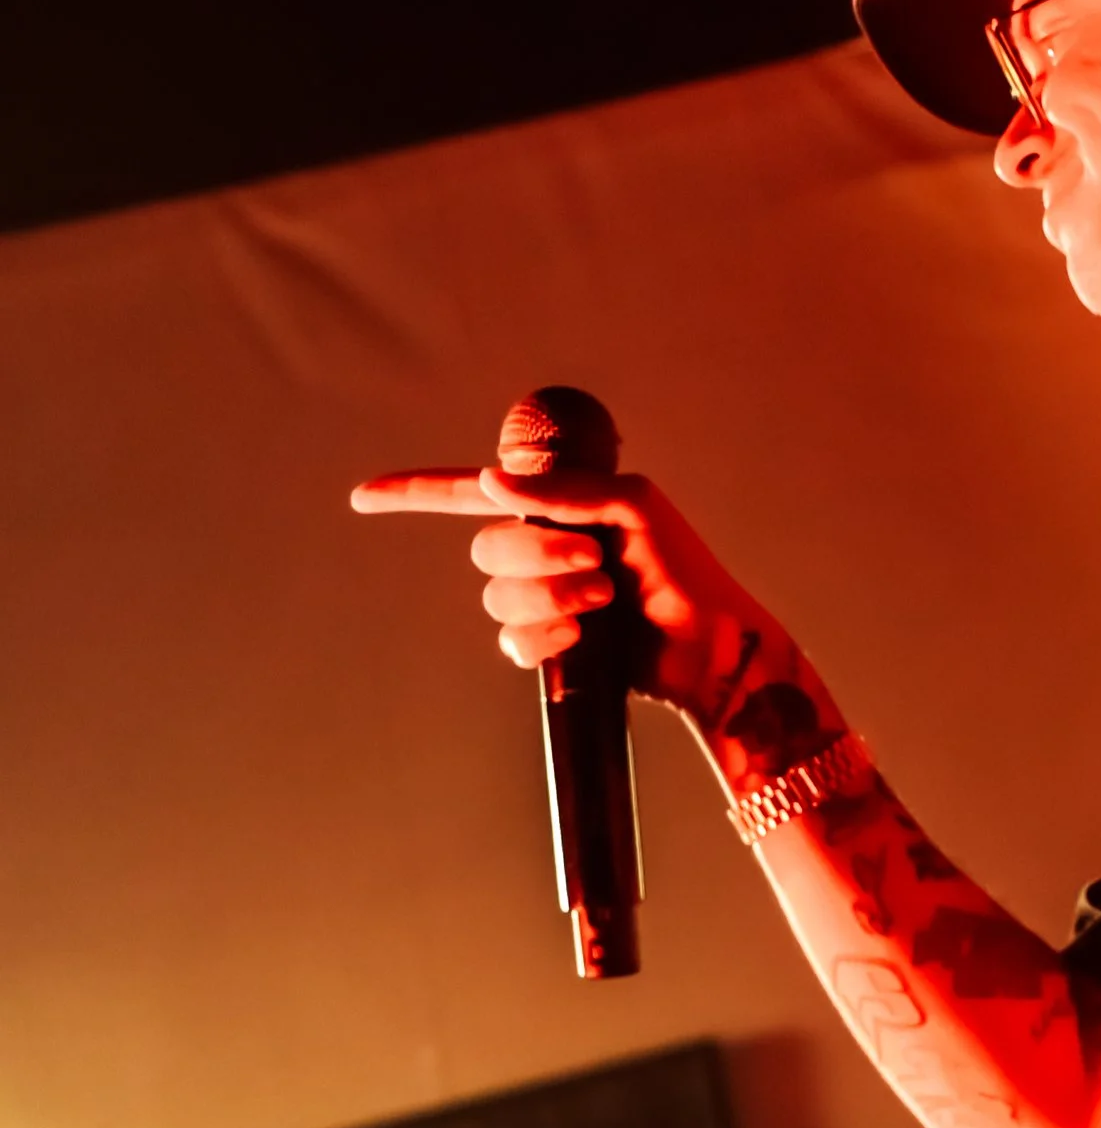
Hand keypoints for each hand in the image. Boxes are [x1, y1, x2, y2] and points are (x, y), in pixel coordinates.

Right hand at [350, 465, 777, 719]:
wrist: (709, 645)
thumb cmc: (685, 569)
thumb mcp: (634, 508)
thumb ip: (564, 492)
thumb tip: (491, 481)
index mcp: (557, 509)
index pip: (471, 494)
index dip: (415, 493)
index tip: (364, 497)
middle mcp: (542, 551)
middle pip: (486, 548)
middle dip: (539, 556)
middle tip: (597, 563)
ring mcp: (544, 601)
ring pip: (497, 597)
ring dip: (550, 598)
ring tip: (603, 600)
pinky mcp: (553, 647)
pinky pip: (511, 642)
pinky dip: (544, 639)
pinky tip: (581, 639)